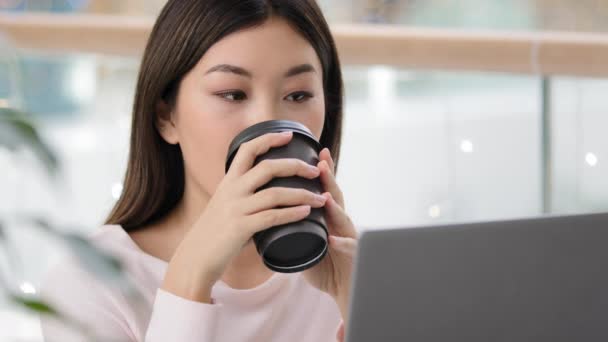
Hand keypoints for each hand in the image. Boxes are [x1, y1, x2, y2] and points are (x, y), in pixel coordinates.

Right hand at [162, 131, 327, 301]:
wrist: (195, 258)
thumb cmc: (214, 233)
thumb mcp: (224, 205)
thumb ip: (242, 195)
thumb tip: (266, 191)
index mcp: (228, 182)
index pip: (247, 149)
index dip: (269, 139)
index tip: (289, 135)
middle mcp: (232, 191)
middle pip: (268, 168)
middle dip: (295, 166)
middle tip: (315, 171)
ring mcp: (236, 209)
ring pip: (275, 194)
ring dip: (302, 194)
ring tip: (320, 198)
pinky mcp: (241, 228)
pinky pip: (272, 217)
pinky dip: (292, 214)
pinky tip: (307, 213)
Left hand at [303, 147, 357, 320]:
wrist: (341, 286)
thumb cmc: (323, 262)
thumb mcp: (305, 239)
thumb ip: (293, 223)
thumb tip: (269, 210)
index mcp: (326, 216)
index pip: (322, 190)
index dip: (319, 172)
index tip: (312, 152)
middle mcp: (339, 223)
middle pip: (335, 197)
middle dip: (329, 180)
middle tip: (321, 162)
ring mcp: (347, 237)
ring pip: (343, 219)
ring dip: (335, 208)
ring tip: (326, 196)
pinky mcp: (352, 257)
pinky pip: (348, 249)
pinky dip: (342, 244)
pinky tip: (334, 239)